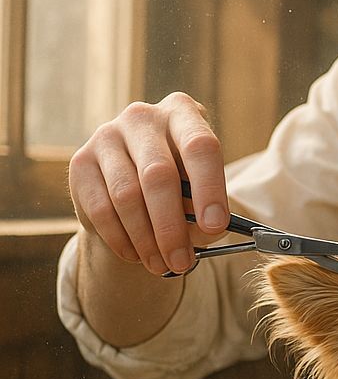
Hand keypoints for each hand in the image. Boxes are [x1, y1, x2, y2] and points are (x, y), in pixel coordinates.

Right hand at [68, 92, 229, 276]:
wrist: (136, 181)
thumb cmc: (182, 183)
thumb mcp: (201, 189)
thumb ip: (206, 207)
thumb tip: (207, 231)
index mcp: (183, 113)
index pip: (200, 146)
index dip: (210, 188)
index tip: (216, 226)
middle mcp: (143, 117)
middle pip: (158, 175)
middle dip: (172, 226)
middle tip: (183, 260)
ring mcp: (107, 135)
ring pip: (126, 195)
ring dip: (146, 239)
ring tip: (162, 264)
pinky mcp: (81, 161)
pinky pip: (101, 208)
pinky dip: (121, 239)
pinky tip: (136, 255)